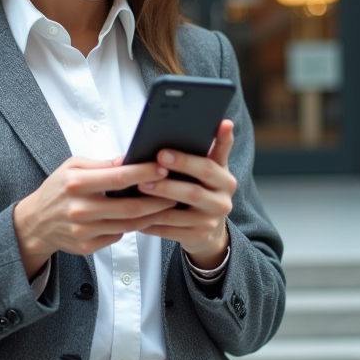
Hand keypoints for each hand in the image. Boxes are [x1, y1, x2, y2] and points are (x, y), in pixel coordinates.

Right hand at [13, 156, 174, 277]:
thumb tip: (129, 159)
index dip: (144, 173)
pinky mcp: (87, 246)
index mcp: (76, 184)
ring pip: (128, 225)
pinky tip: (144, 217)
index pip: (118, 178)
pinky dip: (132, 226)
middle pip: (129, 206)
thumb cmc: (57, 190)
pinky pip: (117, 235)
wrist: (35, 223)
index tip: (162, 167)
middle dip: (158, 198)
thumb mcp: (72, 167)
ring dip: (152, 215)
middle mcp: (79, 209)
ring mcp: (83, 231)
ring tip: (167, 204)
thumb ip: (101, 164)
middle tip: (176, 190)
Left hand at [135, 119, 235, 268]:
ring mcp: (210, 222)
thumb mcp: (213, 169)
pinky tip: (135, 214)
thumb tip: (225, 122)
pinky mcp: (197, 238)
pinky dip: (151, 222)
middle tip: (144, 174)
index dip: (186, 160)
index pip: (208, 166)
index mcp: (225, 179)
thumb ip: (217, 147)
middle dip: (167, 182)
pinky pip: (169, 230)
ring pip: (178, 212)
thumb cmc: (203, 189)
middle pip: (193, 191)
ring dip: (155, 202)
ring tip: (136, 191)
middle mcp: (222, 201)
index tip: (162, 152)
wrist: (210, 230)